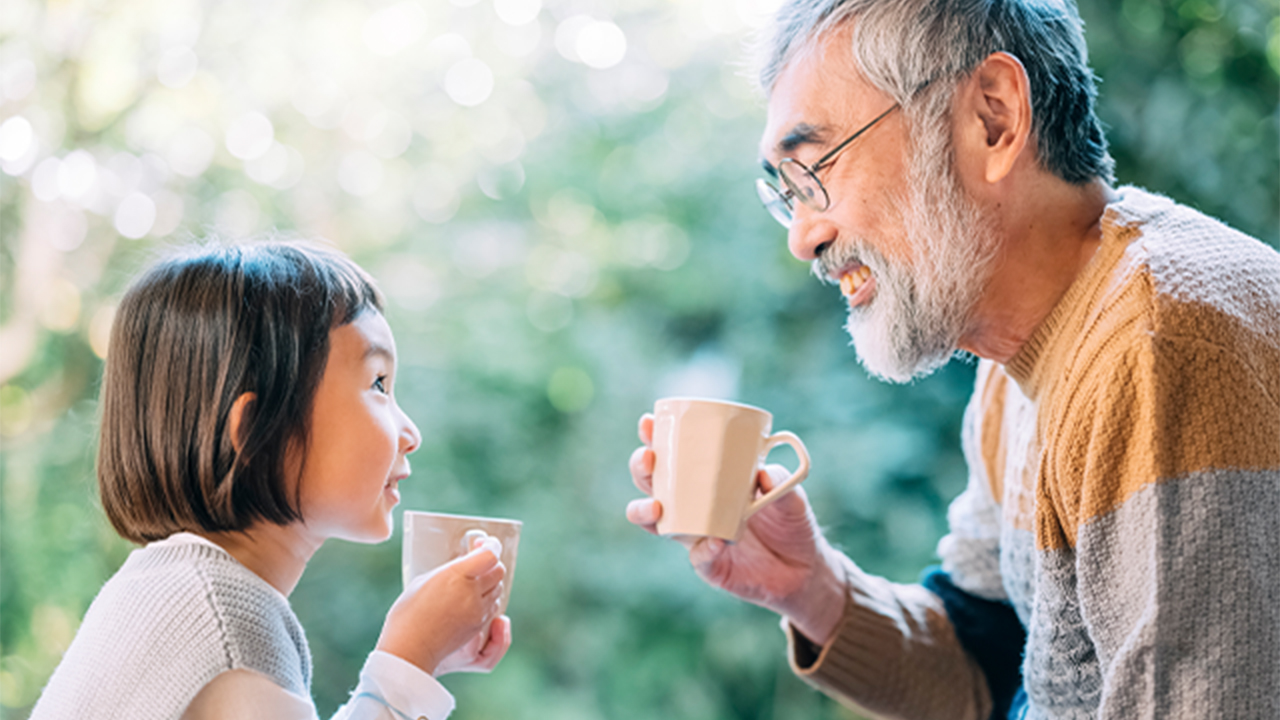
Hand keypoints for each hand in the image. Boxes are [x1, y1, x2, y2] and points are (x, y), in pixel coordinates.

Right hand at [376, 536, 511, 675]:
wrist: (410, 648)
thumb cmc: (408, 613)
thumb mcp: (425, 581)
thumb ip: (449, 571)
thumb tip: (464, 566)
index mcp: (457, 576)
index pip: (490, 555)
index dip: (490, 546)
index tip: (483, 543)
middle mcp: (472, 593)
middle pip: (498, 571)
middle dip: (491, 565)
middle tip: (479, 563)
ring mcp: (477, 611)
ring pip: (498, 590)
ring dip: (490, 583)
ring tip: (473, 583)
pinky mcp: (478, 626)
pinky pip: (492, 607)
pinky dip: (487, 600)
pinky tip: (472, 600)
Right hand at [625, 414, 846, 644]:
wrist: (804, 567)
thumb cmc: (789, 521)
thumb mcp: (790, 494)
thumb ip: (779, 480)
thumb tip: (761, 472)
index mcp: (705, 479)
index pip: (672, 454)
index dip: (653, 438)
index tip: (649, 423)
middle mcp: (692, 505)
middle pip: (651, 483)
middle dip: (640, 467)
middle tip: (649, 458)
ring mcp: (696, 535)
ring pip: (654, 523)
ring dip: (644, 511)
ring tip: (655, 506)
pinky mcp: (710, 565)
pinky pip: (698, 558)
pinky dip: (702, 550)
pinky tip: (712, 542)